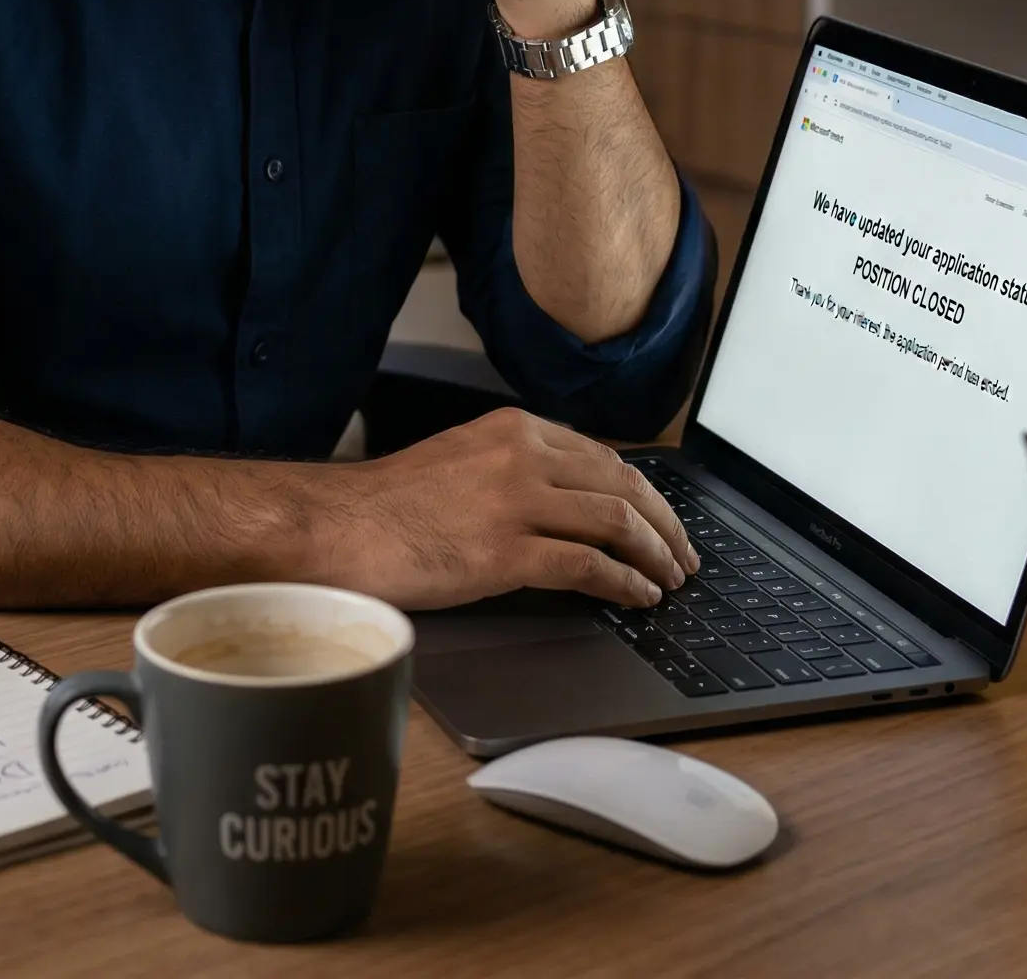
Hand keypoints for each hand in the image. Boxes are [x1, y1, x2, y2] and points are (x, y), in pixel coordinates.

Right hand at [317, 407, 699, 611]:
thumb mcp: (461, 459)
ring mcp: (516, 502)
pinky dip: (624, 583)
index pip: (603, 456)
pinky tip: (637, 597)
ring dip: (655, 556)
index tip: (663, 518)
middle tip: (684, 555)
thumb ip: (513, 468)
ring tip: (670, 580)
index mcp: (513, 430)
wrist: (343, 527)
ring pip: (617, 522)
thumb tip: (565, 500)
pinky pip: (589, 567)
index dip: (644, 491)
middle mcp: (522, 456)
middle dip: (665, 524)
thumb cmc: (390, 504)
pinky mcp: (506, 552)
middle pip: (623, 485)